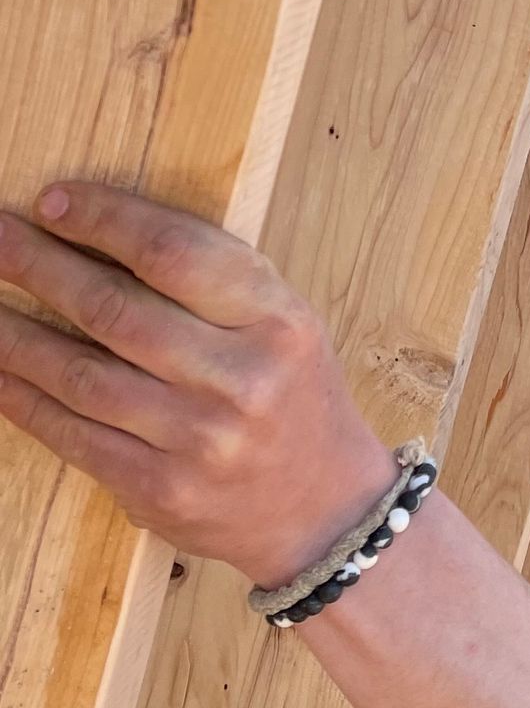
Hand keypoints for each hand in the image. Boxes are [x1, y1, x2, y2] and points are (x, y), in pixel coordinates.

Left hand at [0, 187, 394, 586]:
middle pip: (114, 311)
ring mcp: (196, 441)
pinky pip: (72, 434)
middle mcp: (238, 380)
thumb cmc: (293, 395)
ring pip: (80, 374)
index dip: (105, 220)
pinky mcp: (158, 491)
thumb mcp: (283, 323)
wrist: (322, 506)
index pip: (175, 253)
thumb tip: (104, 235)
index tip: (53, 201)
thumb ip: (214, 282)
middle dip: (40, 267)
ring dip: (15, 334)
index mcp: (276, 322)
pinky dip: (23, 398)